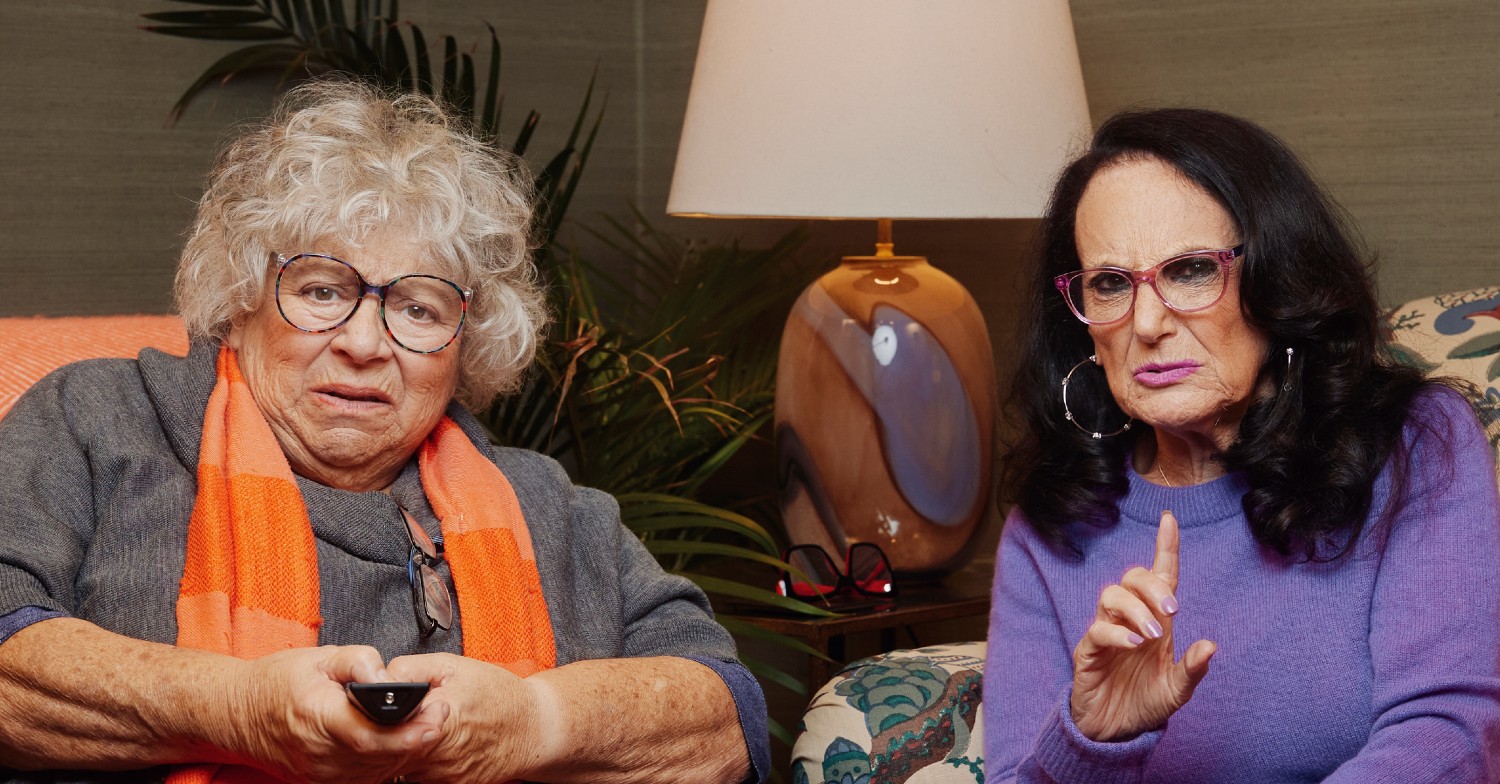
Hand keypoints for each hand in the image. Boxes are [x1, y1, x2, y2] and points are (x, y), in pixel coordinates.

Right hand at [224, 645, 445, 783]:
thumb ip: (356, 660)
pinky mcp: (324, 781)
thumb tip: (385, 672)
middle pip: (382, 755)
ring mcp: (322, 773)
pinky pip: (367, 776)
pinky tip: (398, 740)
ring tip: (423, 722)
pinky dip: (387, 760)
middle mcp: (320, 754)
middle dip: (418, 736)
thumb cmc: (275, 683)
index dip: (410, 729)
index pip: (372, 734)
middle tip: (441, 713)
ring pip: (378, 769)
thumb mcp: (317, 658)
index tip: (436, 712)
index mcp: (318, 718)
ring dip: (406, 750)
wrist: (239, 714)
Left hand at [386, 653, 549, 781]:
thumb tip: (380, 677)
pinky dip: (416, 762)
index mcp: (438, 720)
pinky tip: (427, 745)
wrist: (534, 728)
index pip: (385, 727)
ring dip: (399, 749)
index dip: (373, 717)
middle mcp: (438, 755)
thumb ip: (411, 669)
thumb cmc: (499, 696)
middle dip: (384, 734)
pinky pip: (417, 776)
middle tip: (393, 717)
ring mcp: (442, 776)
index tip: (371, 706)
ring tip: (412, 729)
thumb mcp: (454, 666)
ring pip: (400, 766)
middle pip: (388, 750)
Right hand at [1069, 510, 1216, 740]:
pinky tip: (1134, 645)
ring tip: (1152, 635)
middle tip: (1172, 610)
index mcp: (1156, 621)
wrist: (1116, 732)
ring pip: (1111, 596)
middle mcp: (1130, 620)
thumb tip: (1211, 645)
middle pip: (1133, 578)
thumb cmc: (1145, 703)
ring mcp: (1107, 633)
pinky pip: (1097, 629)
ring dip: (1135, 609)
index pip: (1160, 576)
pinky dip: (1117, 632)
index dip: (1165, 547)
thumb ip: (1193, 669)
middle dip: (1152, 586)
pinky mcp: (1089, 651)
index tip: (1169, 520)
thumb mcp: (1178, 691)